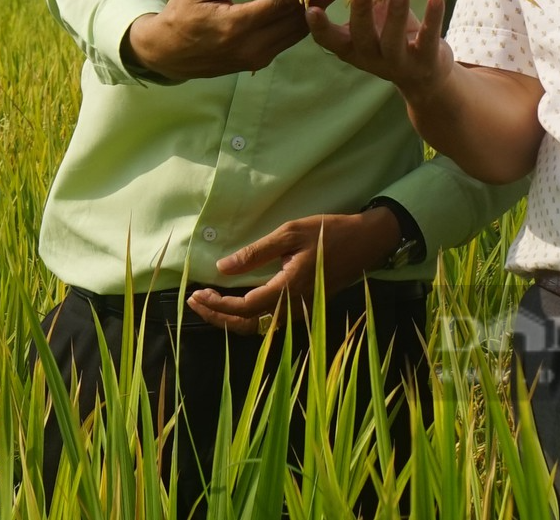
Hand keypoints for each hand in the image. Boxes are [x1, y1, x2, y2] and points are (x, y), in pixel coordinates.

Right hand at [124, 0, 312, 80]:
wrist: (166, 53)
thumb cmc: (180, 13)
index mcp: (236, 25)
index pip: (282, 3)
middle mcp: (251, 46)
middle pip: (296, 19)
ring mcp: (256, 58)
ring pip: (296, 33)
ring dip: (317, 10)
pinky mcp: (258, 62)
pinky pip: (287, 41)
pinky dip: (302, 22)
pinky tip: (313, 5)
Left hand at [185, 208, 399, 333]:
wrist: (366, 242)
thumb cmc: (328, 232)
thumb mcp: (289, 233)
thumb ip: (256, 253)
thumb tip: (222, 268)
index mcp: (289, 288)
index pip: (245, 308)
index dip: (218, 305)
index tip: (197, 294)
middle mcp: (294, 307)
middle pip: (248, 325)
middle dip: (217, 317)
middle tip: (193, 302)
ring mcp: (300, 311)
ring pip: (259, 327)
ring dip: (230, 319)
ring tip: (208, 304)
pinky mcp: (304, 308)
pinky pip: (270, 321)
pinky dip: (247, 317)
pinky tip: (234, 304)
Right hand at [305, 0, 454, 100]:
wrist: (425, 75)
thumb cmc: (393, 39)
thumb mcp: (375, 16)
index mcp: (353, 47)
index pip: (330, 40)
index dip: (319, 27)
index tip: (311, 9)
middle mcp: (371, 57)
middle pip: (362, 38)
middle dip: (361, 13)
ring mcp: (398, 62)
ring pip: (393, 41)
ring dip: (395, 17)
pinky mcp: (425, 60)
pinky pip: (428, 38)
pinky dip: (432, 17)